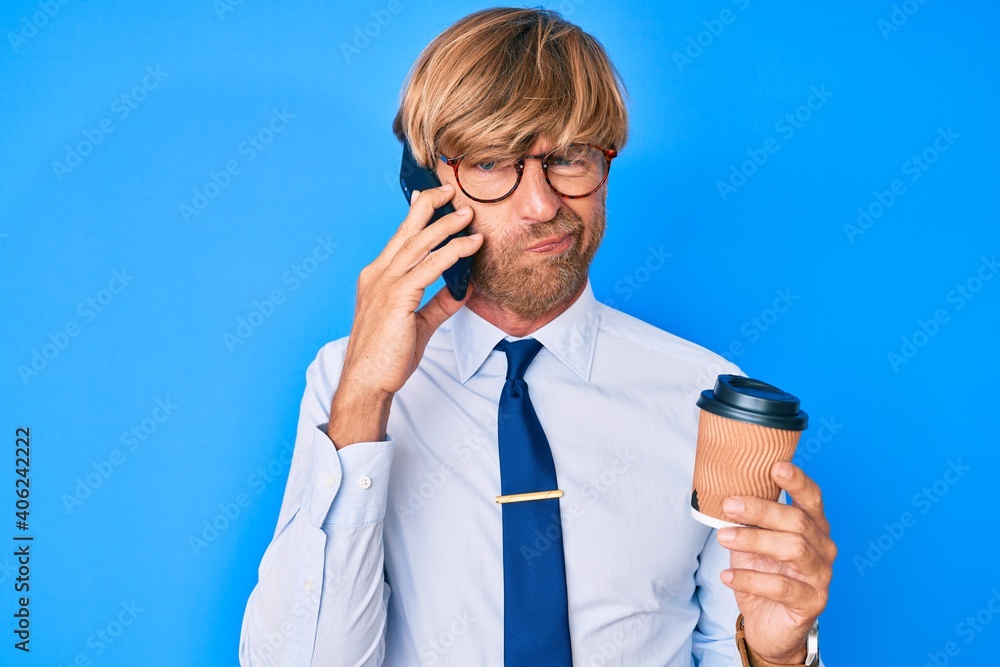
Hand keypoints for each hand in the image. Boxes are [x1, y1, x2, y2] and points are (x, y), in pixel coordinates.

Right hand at [330, 184, 482, 444]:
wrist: (368, 382)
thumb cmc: (387, 357)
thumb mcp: (418, 324)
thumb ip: (438, 305)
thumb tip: (462, 291)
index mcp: (377, 278)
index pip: (399, 239)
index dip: (416, 215)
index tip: (431, 198)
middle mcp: (378, 275)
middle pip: (407, 232)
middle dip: (430, 208)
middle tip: (452, 192)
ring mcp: (385, 284)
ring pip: (420, 244)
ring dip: (447, 226)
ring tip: (468, 215)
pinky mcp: (397, 297)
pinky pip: (429, 267)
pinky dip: (452, 253)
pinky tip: (470, 246)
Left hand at [716, 461, 835, 663]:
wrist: (767, 623)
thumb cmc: (762, 573)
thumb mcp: (754, 541)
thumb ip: (750, 519)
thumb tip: (725, 492)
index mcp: (813, 526)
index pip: (812, 498)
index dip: (797, 481)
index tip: (775, 467)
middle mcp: (824, 548)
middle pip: (797, 521)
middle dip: (761, 510)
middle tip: (728, 505)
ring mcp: (821, 576)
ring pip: (793, 550)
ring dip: (754, 540)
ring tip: (723, 537)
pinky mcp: (812, 602)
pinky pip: (781, 586)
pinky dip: (751, 579)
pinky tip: (727, 576)